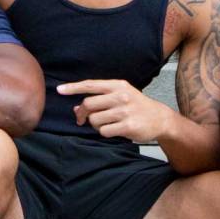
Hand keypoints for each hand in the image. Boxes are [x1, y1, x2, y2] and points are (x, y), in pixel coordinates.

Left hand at [57, 78, 174, 142]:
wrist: (160, 118)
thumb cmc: (137, 106)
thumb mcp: (121, 95)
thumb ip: (100, 99)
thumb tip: (77, 108)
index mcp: (118, 85)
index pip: (90, 85)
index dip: (73, 88)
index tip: (59, 90)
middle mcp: (121, 96)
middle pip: (88, 104)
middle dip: (81, 114)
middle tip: (81, 119)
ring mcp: (124, 111)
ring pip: (94, 120)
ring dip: (95, 125)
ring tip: (105, 124)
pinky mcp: (128, 126)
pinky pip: (104, 131)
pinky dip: (104, 133)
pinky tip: (113, 130)